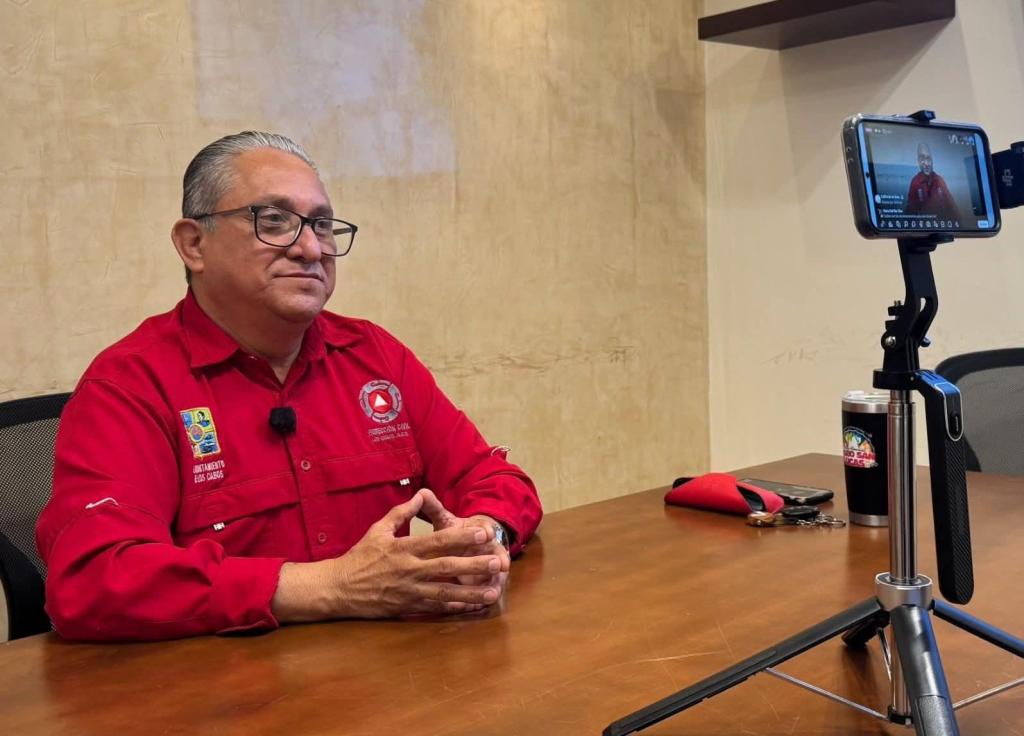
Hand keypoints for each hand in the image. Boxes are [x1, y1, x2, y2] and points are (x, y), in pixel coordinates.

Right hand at [272, 490, 502, 621]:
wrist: (338, 588)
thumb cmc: (359, 557)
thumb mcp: (378, 530)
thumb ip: (401, 513)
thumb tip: (420, 495)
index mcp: (403, 548)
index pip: (438, 541)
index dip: (462, 537)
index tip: (483, 533)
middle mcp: (408, 570)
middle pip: (446, 567)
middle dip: (473, 565)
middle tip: (496, 562)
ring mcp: (408, 591)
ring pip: (445, 592)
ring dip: (470, 592)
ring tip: (491, 591)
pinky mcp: (406, 607)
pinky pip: (434, 608)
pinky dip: (454, 608)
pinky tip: (471, 607)